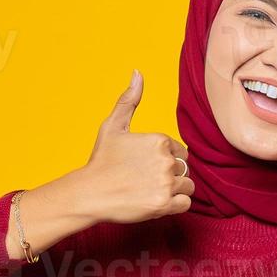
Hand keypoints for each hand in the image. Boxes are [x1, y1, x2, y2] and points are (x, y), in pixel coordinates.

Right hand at [78, 69, 194, 223]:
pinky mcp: (164, 204)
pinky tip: (156, 201)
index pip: (180, 151)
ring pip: (188, 186)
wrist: (89, 193)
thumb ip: (129, 100)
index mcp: (159, 140)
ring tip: (151, 191)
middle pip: (184, 168)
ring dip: (174, 190)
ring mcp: (166, 183)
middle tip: (146, 181)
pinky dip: (175, 204)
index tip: (146, 167)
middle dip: (170, 175)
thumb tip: (138, 72)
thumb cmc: (101, 160)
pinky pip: (186, 203)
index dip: (166, 160)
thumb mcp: (113, 126)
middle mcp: (166, 160)